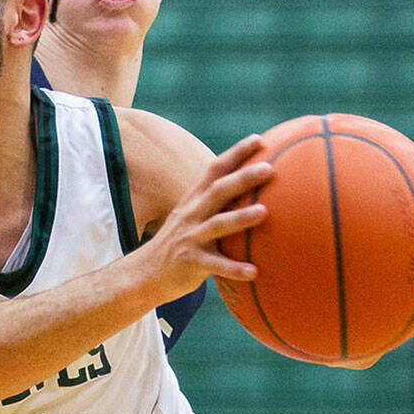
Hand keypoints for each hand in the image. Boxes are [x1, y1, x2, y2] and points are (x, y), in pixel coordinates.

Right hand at [144, 134, 272, 299]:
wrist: (145, 273)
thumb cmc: (179, 243)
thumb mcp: (192, 217)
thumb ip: (216, 204)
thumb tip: (252, 192)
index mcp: (194, 200)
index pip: (214, 170)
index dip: (235, 153)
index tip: (259, 139)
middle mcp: (192, 215)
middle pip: (218, 191)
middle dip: (242, 178)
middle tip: (268, 168)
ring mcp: (190, 238)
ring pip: (217, 224)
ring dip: (240, 217)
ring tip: (264, 212)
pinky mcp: (191, 263)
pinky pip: (215, 266)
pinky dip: (234, 268)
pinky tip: (254, 272)